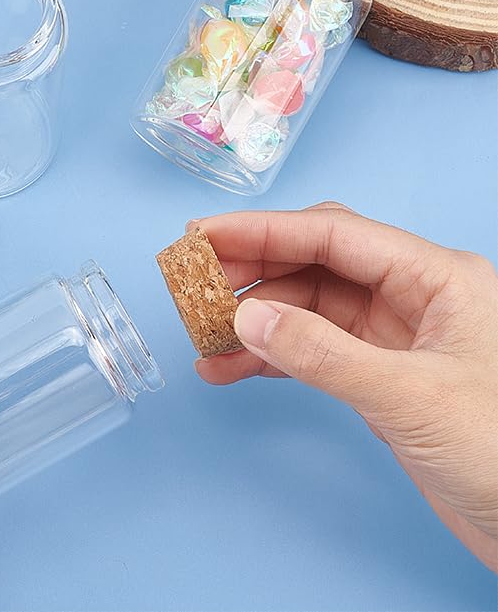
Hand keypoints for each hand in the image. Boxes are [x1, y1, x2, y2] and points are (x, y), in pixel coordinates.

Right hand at [194, 203, 497, 570]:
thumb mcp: (411, 398)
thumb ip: (324, 354)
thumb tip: (246, 319)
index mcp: (436, 276)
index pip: (333, 234)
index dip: (262, 229)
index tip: (203, 232)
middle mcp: (413, 295)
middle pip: (314, 263)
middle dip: (251, 269)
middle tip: (191, 279)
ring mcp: (395, 335)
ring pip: (306, 308)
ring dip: (253, 320)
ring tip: (201, 335)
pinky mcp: (382, 376)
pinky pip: (313, 351)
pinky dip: (270, 358)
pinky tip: (229, 369)